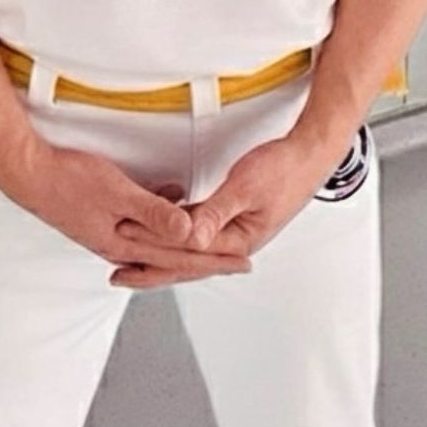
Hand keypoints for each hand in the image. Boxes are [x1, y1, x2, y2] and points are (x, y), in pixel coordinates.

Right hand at [0, 135, 253, 278]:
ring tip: (212, 242)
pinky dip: (164, 219)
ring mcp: (109, 232)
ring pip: (159, 242)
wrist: (26, 173)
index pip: (182, 256)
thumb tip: (190, 235)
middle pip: (174, 255)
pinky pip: (143, 224)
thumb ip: (154, 214)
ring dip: (186, 241)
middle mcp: (120, 244)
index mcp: (126, 243)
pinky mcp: (102, 217)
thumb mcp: (117, 192)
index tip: (243, 262)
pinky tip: (173, 202)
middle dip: (208, 258)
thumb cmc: (67, 180)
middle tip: (238, 261)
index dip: (215, 258)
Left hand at [108, 134, 333, 288]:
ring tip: (131, 253)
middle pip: (185, 259)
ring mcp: (234, 232)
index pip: (188, 254)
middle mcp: (234, 243)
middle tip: (119, 271)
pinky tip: (160, 228)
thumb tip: (192, 237)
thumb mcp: (245, 188)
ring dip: (160, 249)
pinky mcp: (232, 218)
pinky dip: (177, 231)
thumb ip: (216, 213)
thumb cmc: (283, 170)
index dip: (154, 250)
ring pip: (190, 247)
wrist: (308, 155)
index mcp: (239, 242)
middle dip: (151, 264)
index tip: (125, 248)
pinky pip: (198, 230)